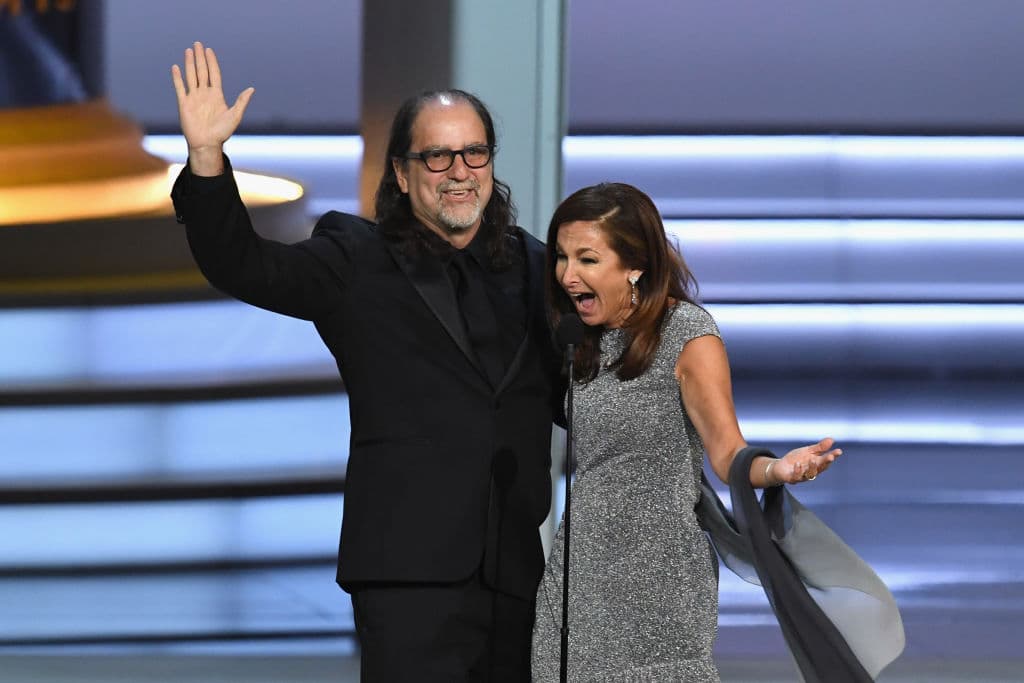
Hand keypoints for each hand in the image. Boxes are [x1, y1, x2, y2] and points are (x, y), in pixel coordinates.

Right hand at [170, 41, 253, 174]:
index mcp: (217, 95)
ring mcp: (194, 98)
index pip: (214, 74)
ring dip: (189, 63)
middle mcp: (204, 94)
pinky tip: (176, 67)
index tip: (209, 50)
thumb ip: (241, 101)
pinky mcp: (184, 104)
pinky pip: (180, 88)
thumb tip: (251, 89)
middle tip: (198, 44)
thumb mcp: (235, 116)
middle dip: (200, 58)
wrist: (207, 144)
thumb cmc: (222, 133)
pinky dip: (178, 78)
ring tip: (188, 51)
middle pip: (202, 71)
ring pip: (191, 76)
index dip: (212, 62)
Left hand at [771, 437, 841, 484]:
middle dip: (826, 462)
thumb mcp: (808, 451)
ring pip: (810, 474)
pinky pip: (796, 477)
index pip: (826, 460)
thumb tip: (832, 439)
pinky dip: (798, 471)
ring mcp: (803, 476)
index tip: (839, 451)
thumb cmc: (797, 459)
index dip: (833, 456)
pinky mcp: (792, 479)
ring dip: (812, 467)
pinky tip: (797, 464)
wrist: (781, 467)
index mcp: (816, 464)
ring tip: (812, 459)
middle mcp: (811, 471)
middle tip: (830, 457)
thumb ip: (819, 447)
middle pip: (820, 468)